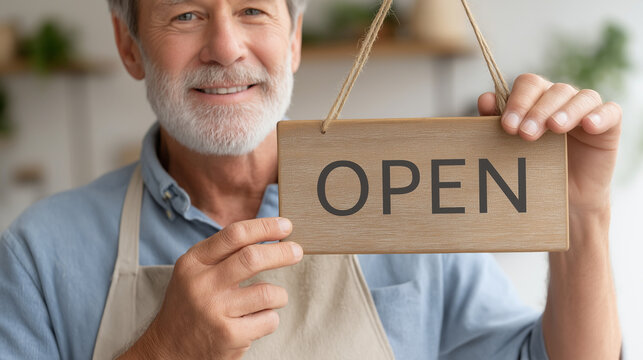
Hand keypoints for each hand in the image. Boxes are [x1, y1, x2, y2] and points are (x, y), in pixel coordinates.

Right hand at [120, 217, 302, 359]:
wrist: (168, 349)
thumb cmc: (191, 304)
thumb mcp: (195, 271)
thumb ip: (224, 253)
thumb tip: (269, 233)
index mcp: (193, 262)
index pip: (234, 235)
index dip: (265, 227)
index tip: (285, 225)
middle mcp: (202, 284)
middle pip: (252, 258)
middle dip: (282, 253)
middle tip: (297, 251)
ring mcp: (215, 311)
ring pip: (268, 292)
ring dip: (278, 295)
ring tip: (270, 299)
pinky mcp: (229, 335)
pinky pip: (269, 319)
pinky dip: (270, 318)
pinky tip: (255, 321)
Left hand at [478, 73, 621, 215]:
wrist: (564, 197)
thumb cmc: (534, 167)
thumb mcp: (511, 146)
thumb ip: (497, 122)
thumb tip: (485, 98)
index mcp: (536, 99)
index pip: (528, 85)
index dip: (517, 101)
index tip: (507, 126)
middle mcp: (561, 99)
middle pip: (552, 89)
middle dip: (536, 110)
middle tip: (525, 133)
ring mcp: (586, 110)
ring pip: (581, 97)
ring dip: (565, 111)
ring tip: (554, 127)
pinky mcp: (608, 125)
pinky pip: (610, 112)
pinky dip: (599, 115)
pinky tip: (588, 125)